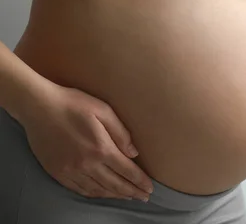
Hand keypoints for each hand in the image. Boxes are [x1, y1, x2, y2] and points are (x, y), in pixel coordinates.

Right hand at [21, 84, 153, 200]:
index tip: (149, 188)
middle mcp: (86, 164)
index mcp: (101, 148)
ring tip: (128, 197)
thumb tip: (133, 153)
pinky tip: (103, 193)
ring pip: (97, 190)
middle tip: (144, 198)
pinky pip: (80, 189)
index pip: (126, 170)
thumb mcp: (103, 110)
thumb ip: (121, 133)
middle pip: (114, 184)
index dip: (140, 181)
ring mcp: (70, 171)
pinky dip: (95, 194)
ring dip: (115, 195)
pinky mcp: (58, 173)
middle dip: (132, 192)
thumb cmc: (74, 104)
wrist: (39, 107)